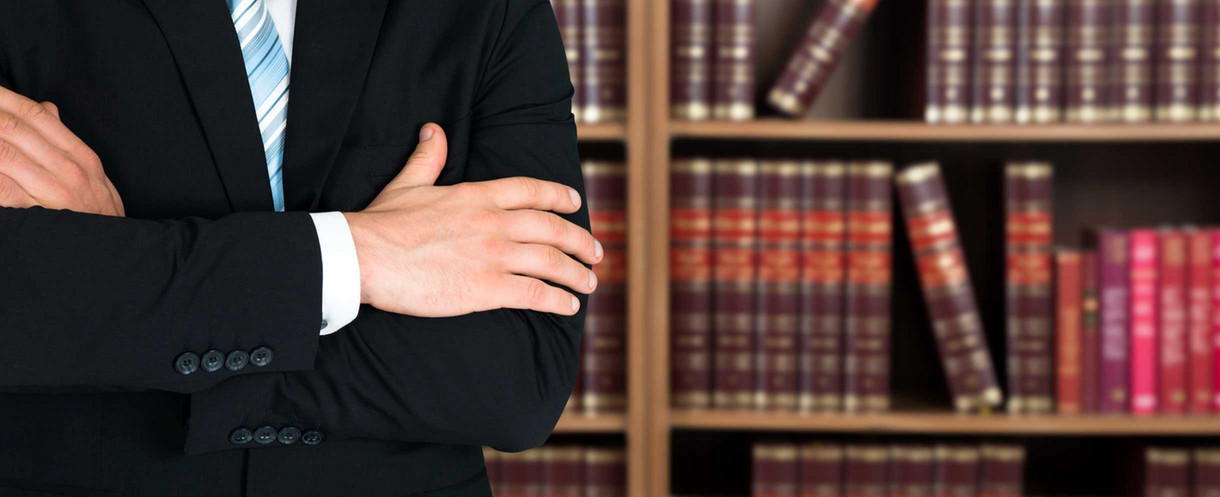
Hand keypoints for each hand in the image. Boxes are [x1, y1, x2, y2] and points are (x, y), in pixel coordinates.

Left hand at [0, 86, 124, 215]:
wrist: (111, 250)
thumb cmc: (96, 213)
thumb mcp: (90, 173)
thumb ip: (65, 140)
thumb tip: (46, 108)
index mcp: (80, 156)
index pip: (37, 115)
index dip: (5, 98)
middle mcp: (68, 170)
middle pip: (14, 129)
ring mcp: (53, 192)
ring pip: (4, 153)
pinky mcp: (37, 215)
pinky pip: (2, 189)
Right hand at [344, 124, 600, 317]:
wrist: (365, 256)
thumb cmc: (382, 223)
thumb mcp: (408, 183)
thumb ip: (428, 157)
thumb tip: (434, 130)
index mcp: (477, 196)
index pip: (531, 191)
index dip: (559, 197)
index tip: (577, 205)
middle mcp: (494, 223)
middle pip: (553, 229)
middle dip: (581, 241)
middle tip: (596, 253)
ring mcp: (493, 256)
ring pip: (552, 263)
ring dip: (577, 274)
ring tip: (589, 283)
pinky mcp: (486, 289)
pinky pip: (535, 294)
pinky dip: (558, 300)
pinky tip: (569, 306)